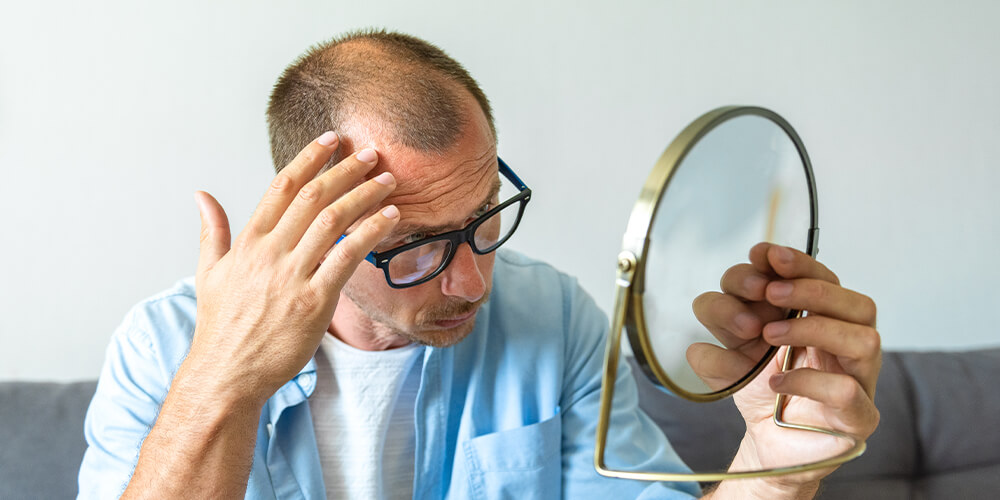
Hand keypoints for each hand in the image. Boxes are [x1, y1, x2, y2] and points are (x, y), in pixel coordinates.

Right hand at [186, 132, 398, 405]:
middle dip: (345, 169)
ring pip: (333, 220)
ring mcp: (292, 276)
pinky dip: (371, 232)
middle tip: (371, 153)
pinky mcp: (314, 301)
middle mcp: (270, 253)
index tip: (331, 140)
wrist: (226, 375)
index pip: (282, 186)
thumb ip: (212, 231)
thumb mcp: (208, 273)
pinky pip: (348, 256)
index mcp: (248, 242)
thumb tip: (202, 195)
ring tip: (388, 180)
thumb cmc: (221, 327)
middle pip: (313, 196)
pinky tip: (391, 217)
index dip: (309, 158)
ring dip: (365, 194)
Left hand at [694, 242, 879, 495]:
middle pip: (855, 301)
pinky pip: (848, 391)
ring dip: (811, 328)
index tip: (763, 254)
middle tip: (768, 291)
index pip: (824, 278)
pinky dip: (809, 380)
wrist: (770, 445)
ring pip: (864, 338)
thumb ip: (720, 335)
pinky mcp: (858, 418)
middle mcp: (847, 343)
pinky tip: (777, 382)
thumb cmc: (762, 389)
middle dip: (809, 288)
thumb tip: (699, 341)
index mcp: (822, 317)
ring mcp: (859, 380)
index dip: (797, 262)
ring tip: (767, 335)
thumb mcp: (730, 351)